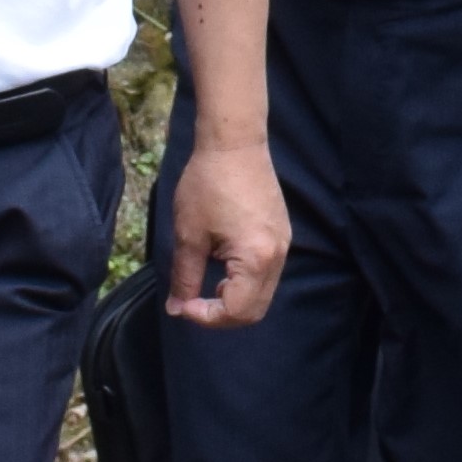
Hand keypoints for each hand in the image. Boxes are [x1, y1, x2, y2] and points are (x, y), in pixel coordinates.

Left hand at [162, 135, 290, 327]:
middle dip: (221, 314)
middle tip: (193, 301)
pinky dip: (245, 283)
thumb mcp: (189, 235)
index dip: (206, 316)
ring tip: (208, 283)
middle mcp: (278, 256)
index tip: (182, 304)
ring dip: (234, 299)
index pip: (236, 311)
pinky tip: (224, 265)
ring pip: (263, 293)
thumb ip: (184, 277)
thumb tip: (177, 308)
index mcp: (256, 258)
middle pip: (255, 310)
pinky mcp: (282, 234)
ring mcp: (284, 245)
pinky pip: (267, 274)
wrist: (235, 144)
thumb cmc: (207, 185)